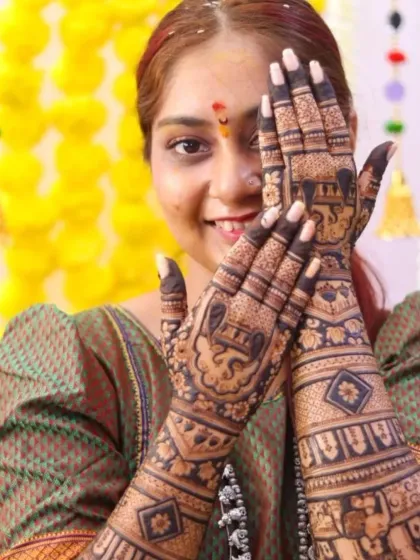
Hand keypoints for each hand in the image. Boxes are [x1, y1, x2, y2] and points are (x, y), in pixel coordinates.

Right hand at [157, 204, 319, 427]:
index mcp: (213, 304)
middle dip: (283, 233)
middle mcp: (240, 311)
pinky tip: (316, 264)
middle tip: (298, 206)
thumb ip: (170, 291)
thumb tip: (159, 256)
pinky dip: (307, 285)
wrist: (209, 414)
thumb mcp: (170, 330)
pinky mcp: (279, 345)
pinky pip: (296, 309)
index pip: (238, 260)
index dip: (257, 234)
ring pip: (284, 281)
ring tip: (310, 226)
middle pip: (266, 264)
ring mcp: (262, 328)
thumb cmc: (186, 369)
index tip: (270, 212)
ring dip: (299, 251)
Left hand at [258, 48, 394, 267]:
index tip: (314, 70)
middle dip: (297, 85)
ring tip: (274, 70)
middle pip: (309, 117)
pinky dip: (269, 128)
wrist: (318, 266)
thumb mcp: (365, 206)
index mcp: (344, 166)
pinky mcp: (280, 186)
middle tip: (287, 58)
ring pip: (291, 129)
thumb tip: (389, 145)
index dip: (323, 93)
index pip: (333, 121)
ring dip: (281, 97)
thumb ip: (374, 174)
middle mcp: (322, 166)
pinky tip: (263, 105)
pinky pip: (273, 152)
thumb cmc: (342, 238)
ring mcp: (300, 175)